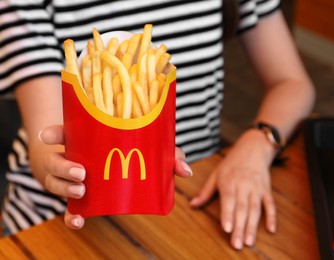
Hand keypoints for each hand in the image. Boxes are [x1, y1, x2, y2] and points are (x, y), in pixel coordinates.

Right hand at [40, 125, 191, 228]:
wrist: (122, 172)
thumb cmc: (137, 154)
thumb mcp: (155, 150)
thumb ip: (170, 155)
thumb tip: (184, 171)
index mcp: (88, 139)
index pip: (65, 131)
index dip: (54, 132)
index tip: (47, 135)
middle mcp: (75, 157)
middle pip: (55, 159)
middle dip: (62, 166)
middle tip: (82, 173)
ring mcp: (73, 178)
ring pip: (55, 182)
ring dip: (64, 188)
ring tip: (82, 191)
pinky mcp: (80, 198)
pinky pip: (68, 208)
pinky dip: (71, 216)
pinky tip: (79, 221)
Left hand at [190, 129, 276, 249]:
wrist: (253, 148)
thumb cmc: (232, 163)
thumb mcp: (216, 174)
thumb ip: (205, 191)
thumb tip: (192, 205)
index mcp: (229, 181)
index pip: (229, 200)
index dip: (228, 215)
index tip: (227, 228)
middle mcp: (243, 185)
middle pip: (242, 208)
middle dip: (239, 227)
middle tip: (237, 244)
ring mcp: (256, 188)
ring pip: (255, 209)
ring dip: (253, 226)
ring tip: (249, 241)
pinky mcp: (266, 189)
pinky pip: (270, 204)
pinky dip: (272, 217)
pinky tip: (270, 230)